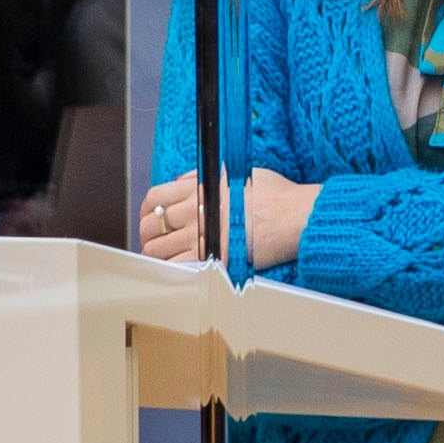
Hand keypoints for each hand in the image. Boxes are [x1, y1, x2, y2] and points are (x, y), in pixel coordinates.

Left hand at [136, 169, 320, 271]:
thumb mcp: (240, 173)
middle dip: (148, 235)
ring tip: (168, 259)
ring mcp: (202, 236)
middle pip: (150, 226)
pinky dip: (171, 269)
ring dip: (157, 256)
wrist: (296, 217)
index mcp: (200, 188)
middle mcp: (195, 211)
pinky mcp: (213, 257)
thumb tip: (184, 180)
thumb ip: (207, 177)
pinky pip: (176, 267)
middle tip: (158, 242)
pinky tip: (179, 269)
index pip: (155, 198)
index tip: (151, 218)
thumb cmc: (277, 195)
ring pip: (157, 250)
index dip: (147, 210)